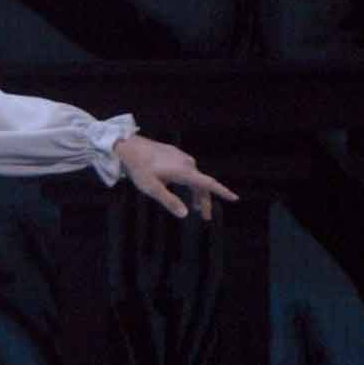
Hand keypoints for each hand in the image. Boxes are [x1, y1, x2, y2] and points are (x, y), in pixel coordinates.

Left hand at [113, 135, 237, 221]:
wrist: (129, 146)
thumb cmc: (139, 169)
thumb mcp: (152, 188)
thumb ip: (169, 201)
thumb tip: (185, 214)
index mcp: (184, 172)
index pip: (208, 184)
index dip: (222, 192)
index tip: (235, 198)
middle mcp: (187, 163)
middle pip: (201, 184)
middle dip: (204, 201)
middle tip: (205, 217)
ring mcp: (181, 157)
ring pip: (194, 177)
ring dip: (195, 192)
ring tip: (194, 207)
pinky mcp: (175, 154)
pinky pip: (187, 171)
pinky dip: (189, 182)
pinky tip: (181, 187)